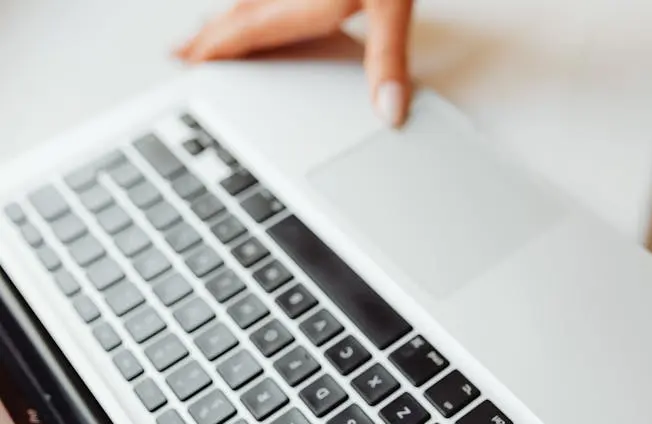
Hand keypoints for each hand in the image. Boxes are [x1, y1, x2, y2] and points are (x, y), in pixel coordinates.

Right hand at [175, 0, 413, 125]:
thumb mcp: (393, 2)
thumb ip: (389, 58)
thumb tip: (388, 109)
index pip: (245, 28)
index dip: (216, 48)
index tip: (190, 62)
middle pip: (240, 9)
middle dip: (212, 33)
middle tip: (183, 51)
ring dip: (231, 11)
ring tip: (213, 25)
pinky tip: (264, 0)